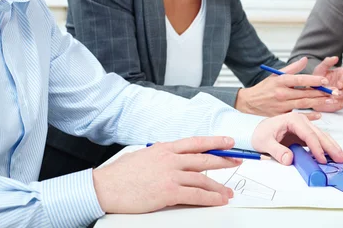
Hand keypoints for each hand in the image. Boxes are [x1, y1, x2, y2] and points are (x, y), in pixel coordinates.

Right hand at [92, 136, 240, 213]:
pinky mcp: (168, 192)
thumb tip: (173, 157)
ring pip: (203, 179)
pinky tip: (218, 201)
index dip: (215, 142)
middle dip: (224, 161)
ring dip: (219, 186)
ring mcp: (171, 175)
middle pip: (205, 159)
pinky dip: (210, 198)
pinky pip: (196, 195)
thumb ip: (161, 155)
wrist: (105, 187)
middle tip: (237, 162)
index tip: (228, 142)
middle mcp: (170, 159)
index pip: (196, 142)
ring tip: (228, 192)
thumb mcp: (143, 155)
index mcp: (165, 148)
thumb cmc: (120, 174)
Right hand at [235, 57, 342, 115]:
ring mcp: (282, 106)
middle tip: (335, 91)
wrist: (249, 103)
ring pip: (304, 104)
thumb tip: (305, 59)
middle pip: (305, 93)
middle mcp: (281, 93)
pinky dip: (309, 116)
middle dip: (321, 92)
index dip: (313, 79)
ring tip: (331, 100)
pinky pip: (298, 116)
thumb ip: (292, 68)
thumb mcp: (275, 75)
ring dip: (319, 102)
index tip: (325, 80)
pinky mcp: (281, 116)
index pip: (300, 79)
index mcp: (281, 81)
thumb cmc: (264, 88)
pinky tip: (319, 114)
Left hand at [251, 112, 342, 164]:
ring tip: (342, 157)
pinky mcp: (305, 135)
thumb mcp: (264, 142)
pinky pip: (318, 141)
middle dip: (331, 147)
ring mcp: (305, 127)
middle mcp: (301, 121)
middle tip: (341, 158)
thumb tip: (289, 159)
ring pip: (322, 137)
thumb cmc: (261, 133)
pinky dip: (326, 148)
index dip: (316, 148)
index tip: (321, 160)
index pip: (308, 134)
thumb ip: (276, 151)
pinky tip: (333, 155)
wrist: (258, 131)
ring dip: (332, 147)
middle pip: (319, 134)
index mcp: (292, 120)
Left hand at [312, 56, 342, 112]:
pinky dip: (341, 101)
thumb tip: (335, 57)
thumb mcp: (320, 69)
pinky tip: (334, 100)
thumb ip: (327, 62)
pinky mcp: (341, 101)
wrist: (310, 94)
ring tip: (335, 93)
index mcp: (341, 73)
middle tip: (338, 84)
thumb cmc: (317, 80)